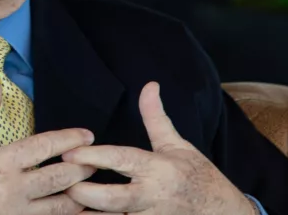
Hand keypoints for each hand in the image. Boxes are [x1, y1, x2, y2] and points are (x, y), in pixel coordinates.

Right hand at [0, 81, 97, 214]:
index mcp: (0, 164)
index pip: (45, 147)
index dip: (70, 139)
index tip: (87, 134)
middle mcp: (12, 190)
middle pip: (60, 177)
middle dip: (82, 167)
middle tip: (95, 160)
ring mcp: (15, 213)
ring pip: (59, 206)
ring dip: (79, 195)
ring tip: (92, 186)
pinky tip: (75, 211)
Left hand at [62, 82, 256, 214]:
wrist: (224, 212)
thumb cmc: (198, 176)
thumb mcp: (178, 145)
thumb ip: (156, 118)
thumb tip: (149, 85)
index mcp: (159, 168)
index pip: (123, 160)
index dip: (95, 157)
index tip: (69, 153)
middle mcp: (154, 194)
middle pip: (115, 199)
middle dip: (86, 194)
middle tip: (63, 184)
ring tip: (63, 206)